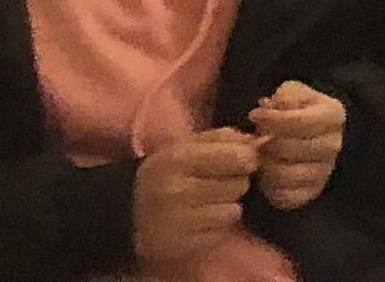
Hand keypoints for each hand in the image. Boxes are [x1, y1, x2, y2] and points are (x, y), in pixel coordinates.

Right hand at [132, 130, 260, 269]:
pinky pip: (222, 232)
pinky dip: (218, 226)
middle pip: (240, 183)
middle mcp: (174, 190)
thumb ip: (222, 138)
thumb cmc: (167, 175)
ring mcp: (175, 221)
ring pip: (233, 209)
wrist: (127, 216)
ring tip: (208, 202)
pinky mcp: (180, 246)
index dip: (246, 158)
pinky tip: (201, 220)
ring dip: (228, 205)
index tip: (239, 161)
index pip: (239, 156)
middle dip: (235, 182)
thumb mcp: (186, 147)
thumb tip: (257, 141)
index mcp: (176, 158)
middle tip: (217, 184)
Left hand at [248, 83, 344, 211]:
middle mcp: (334, 145)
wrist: (312, 137)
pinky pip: (285, 196)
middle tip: (256, 139)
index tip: (254, 115)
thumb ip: (285, 96)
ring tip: (261, 156)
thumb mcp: (294, 93)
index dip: (272, 119)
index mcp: (333, 115)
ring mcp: (325, 172)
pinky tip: (267, 174)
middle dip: (266, 143)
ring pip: (284, 175)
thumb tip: (272, 107)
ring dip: (265, 165)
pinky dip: (270, 188)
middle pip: (289, 148)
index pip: (300, 121)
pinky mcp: (311, 193)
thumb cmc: (298, 111)